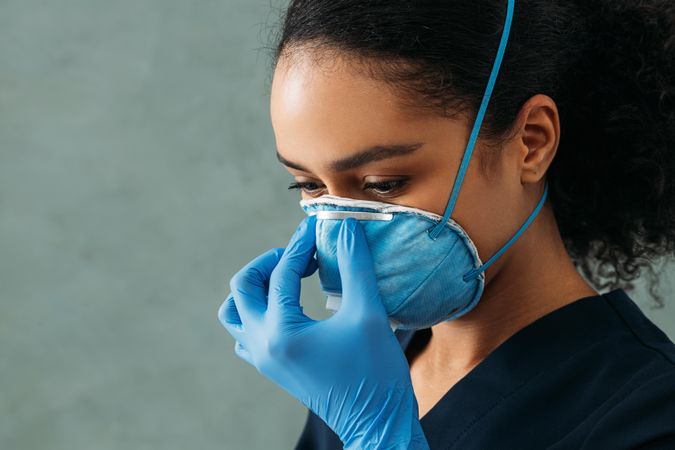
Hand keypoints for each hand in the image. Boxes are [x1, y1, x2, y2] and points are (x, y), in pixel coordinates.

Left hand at [217, 215, 428, 449]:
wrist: (376, 422)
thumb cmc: (374, 372)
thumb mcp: (368, 313)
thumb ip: (355, 265)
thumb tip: (345, 227)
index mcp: (281, 332)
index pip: (281, 273)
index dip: (301, 244)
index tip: (317, 226)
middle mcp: (263, 345)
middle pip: (243, 288)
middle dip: (268, 262)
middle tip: (299, 253)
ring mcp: (264, 359)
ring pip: (236, 313)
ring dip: (256, 287)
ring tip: (287, 276)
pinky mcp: (273, 367)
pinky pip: (246, 333)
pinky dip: (259, 311)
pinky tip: (287, 306)